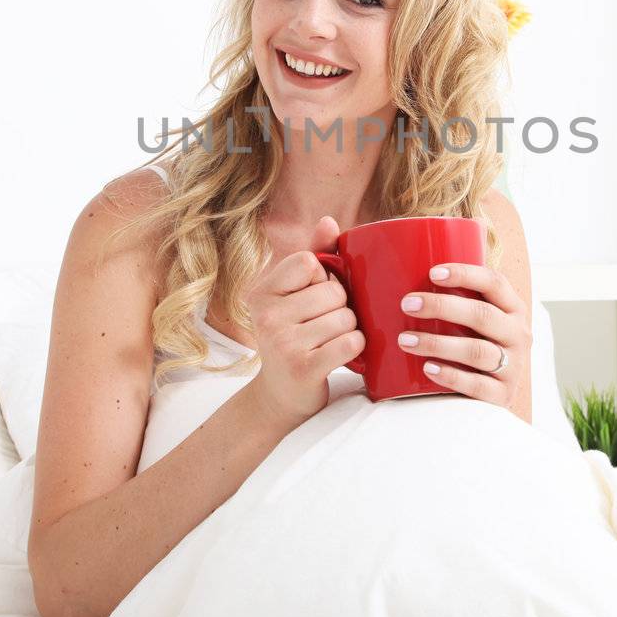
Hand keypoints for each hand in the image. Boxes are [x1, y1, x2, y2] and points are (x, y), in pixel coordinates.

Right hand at [242, 216, 365, 429]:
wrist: (281, 395)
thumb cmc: (294, 336)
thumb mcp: (294, 296)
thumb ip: (314, 256)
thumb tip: (329, 220)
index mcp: (261, 292)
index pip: (308, 261)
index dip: (322, 276)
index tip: (313, 295)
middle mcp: (266, 316)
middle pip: (333, 291)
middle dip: (340, 306)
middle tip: (324, 324)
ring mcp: (283, 343)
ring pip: (346, 317)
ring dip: (349, 328)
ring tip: (330, 340)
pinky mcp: (304, 368)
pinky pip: (351, 341)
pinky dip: (355, 347)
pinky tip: (340, 354)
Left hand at [397, 262, 531, 422]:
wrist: (493, 395)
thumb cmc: (476, 347)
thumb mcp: (477, 322)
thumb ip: (456, 301)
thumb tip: (402, 280)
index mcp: (512, 309)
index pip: (494, 283)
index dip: (465, 275)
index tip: (432, 273)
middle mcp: (518, 335)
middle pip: (482, 315)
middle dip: (442, 306)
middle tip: (408, 304)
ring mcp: (513, 367)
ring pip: (476, 351)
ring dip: (437, 343)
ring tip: (405, 340)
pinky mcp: (503, 395)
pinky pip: (476, 385)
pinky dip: (451, 375)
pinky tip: (428, 368)